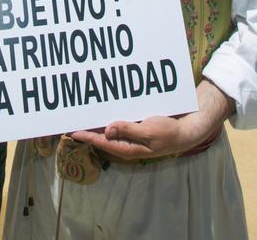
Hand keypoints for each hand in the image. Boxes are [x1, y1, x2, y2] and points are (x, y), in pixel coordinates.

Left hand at [67, 80, 233, 159]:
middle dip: (87, 129)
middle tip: (70, 121)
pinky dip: (108, 118)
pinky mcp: (135, 128)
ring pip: (108, 129)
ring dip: (96, 122)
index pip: (101, 142)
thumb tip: (108, 130)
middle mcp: (125, 142)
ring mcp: (130, 135)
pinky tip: (101, 110)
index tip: (71, 131)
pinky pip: (118, 123)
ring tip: (81, 113)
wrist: (186, 130)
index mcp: (127, 147)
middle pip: (101, 136)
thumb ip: (128, 130)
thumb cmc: (169, 132)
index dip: (85, 136)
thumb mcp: (150, 131)